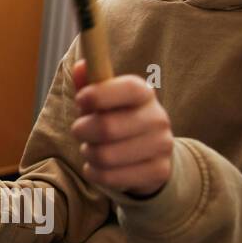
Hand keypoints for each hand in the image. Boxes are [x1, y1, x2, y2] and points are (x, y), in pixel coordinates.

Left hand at [70, 59, 172, 197]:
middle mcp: (158, 117)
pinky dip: (95, 172)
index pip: (127, 88)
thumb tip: (81, 66)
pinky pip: (111, 177)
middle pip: (107, 127)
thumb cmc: (116, 119)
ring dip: (88, 154)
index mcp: (144, 93)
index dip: (98, 95)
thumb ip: (89, 83)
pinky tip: (99, 167)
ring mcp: (162, 146)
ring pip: (106, 156)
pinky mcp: (159, 172)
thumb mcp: (101, 100)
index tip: (80, 100)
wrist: (149, 153)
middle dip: (82, 131)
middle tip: (79, 131)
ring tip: (92, 149)